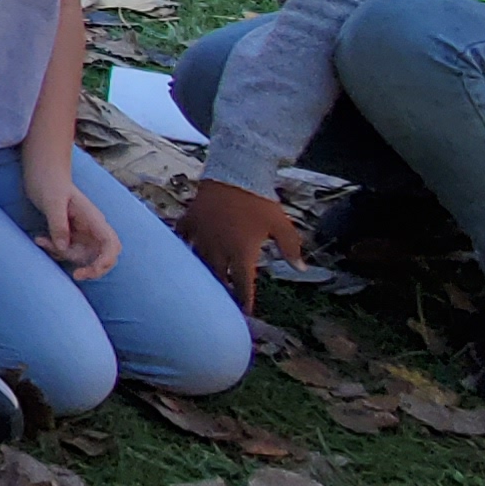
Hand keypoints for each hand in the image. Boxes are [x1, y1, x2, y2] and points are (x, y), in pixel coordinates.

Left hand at [32, 168, 121, 280]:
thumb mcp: (52, 201)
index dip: (106, 261)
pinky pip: (67, 251)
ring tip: (42, 240)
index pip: (111, 244)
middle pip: (104, 256)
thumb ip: (58, 224)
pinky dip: (54, 250)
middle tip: (76, 275)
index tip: (89, 270)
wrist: (42, 172)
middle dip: (93, 269)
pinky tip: (40, 239)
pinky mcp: (70, 233)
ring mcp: (82, 232)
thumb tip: (64, 247)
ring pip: (82, 256)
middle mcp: (92, 228)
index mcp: (93, 219)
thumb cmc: (50, 182)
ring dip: (64, 256)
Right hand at [182, 172, 303, 305]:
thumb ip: (291, 248)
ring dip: (204, 273)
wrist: (235, 173)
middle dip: (222, 291)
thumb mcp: (281, 225)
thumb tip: (301, 269)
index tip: (245, 312)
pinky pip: (182, 238)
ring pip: (198, 263)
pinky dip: (184, 245)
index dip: (244, 300)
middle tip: (225, 301)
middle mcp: (218, 249)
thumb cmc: (259, 201)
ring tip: (206, 282)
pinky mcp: (191, 221)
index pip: (242, 284)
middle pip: (217, 278)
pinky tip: (185, 250)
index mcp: (241, 253)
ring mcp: (201, 236)